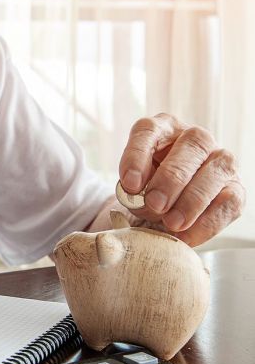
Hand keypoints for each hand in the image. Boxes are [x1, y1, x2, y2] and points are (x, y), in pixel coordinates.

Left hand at [118, 113, 244, 245]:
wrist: (165, 206)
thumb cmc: (146, 187)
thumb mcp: (133, 184)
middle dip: (171, 177)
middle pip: (191, 145)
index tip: (129, 184)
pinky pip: (228, 202)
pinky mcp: (235, 188)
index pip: (149, 131)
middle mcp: (195, 138)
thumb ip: (133, 188)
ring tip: (171, 223)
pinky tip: (186, 235)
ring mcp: (219, 160)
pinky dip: (205, 222)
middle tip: (155, 203)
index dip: (138, 156)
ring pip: (215, 170)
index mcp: (162, 128)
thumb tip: (141, 199)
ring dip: (192, 200)